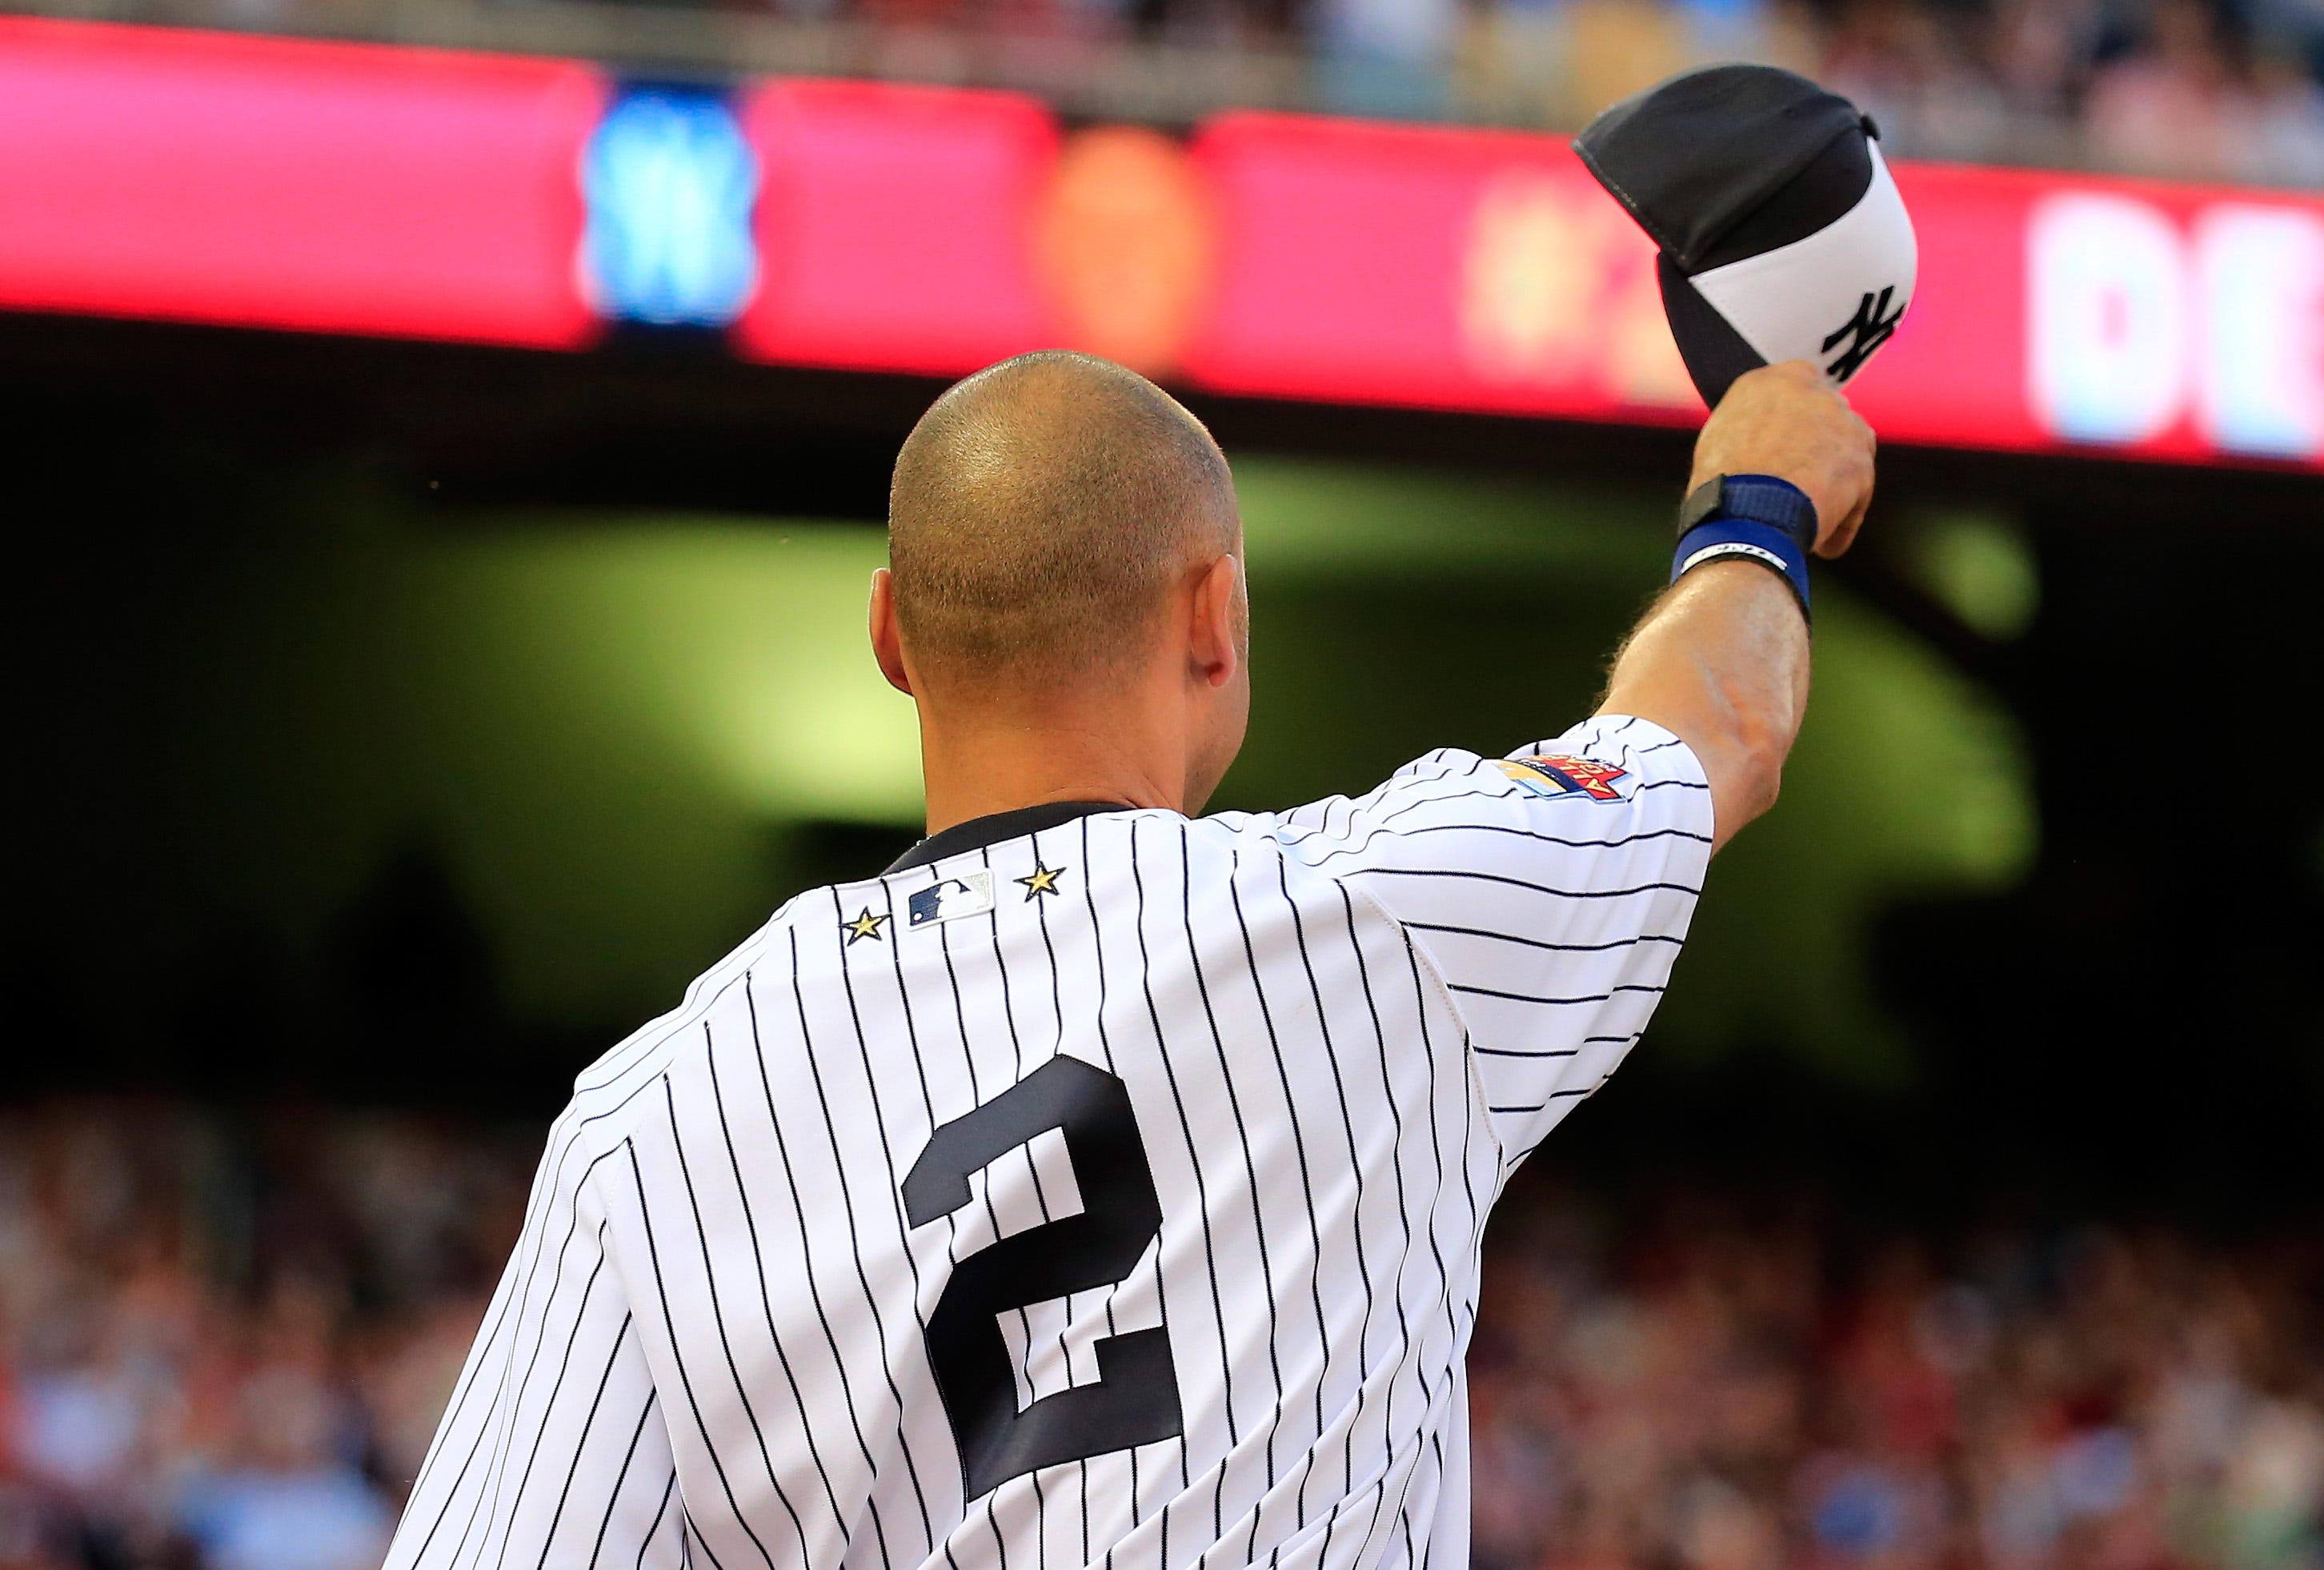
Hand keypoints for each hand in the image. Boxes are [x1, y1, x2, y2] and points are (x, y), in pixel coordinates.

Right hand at [1688, 360, 1876, 557]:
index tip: (1790, 442)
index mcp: (1769, 381)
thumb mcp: (1722, 443)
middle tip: (1797, 486)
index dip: (1797, 418)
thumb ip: (1749, 431)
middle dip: (1819, 450)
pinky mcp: (1862, 454)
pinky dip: (1842, 520)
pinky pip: (1856, 492)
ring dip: (1833, 486)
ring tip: (1810, 527)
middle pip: (1828, 418)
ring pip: (1847, 454)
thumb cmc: (1722, 484)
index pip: (1798, 383)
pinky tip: (1822, 546)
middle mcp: (1811, 391)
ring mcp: (1841, 419)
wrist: (1747, 508)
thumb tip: (1758, 451)